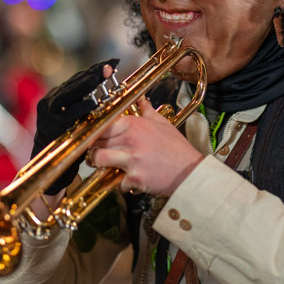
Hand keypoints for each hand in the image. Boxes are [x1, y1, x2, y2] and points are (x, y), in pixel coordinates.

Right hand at [32, 59, 117, 194]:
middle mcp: (50, 102)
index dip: (95, 70)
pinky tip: (92, 104)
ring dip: (84, 86)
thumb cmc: (71, 141)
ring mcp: (49, 115)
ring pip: (68, 95)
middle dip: (92, 74)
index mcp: (58, 98)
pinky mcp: (50, 128)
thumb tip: (110, 88)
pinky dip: (80, 109)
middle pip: (75, 84)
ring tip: (98, 78)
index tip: (112, 63)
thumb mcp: (79, 120)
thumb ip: (89, 105)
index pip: (79, 79)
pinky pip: (67, 116)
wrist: (51, 167)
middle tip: (108, 67)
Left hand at [86, 96, 203, 196]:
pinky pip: (116, 181)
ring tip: (106, 165)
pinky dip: (122, 184)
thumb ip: (147, 111)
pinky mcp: (134, 177)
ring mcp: (131, 159)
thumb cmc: (177, 149)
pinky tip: (131, 180)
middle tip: (98, 151)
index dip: (94, 131)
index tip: (93, 135)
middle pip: (96, 141)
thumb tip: (141, 99)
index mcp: (135, 124)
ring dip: (99, 163)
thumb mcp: (163, 124)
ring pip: (98, 159)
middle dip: (94, 147)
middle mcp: (131, 139)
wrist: (190, 172)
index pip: (103, 124)